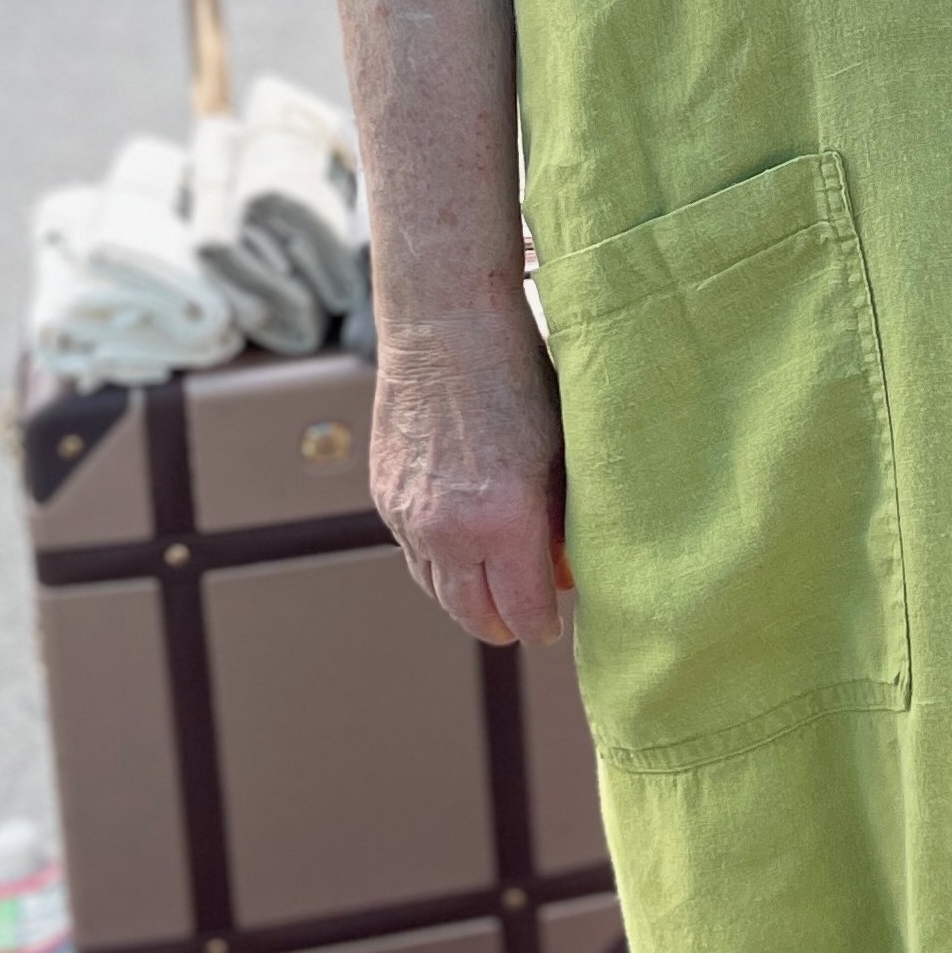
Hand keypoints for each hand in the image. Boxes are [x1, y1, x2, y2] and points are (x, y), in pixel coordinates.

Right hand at [371, 304, 573, 645]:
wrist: (446, 326)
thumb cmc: (517, 374)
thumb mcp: (561, 450)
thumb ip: (562, 519)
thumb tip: (564, 570)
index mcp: (505, 520)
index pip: (524, 612)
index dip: (543, 626)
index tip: (554, 626)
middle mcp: (451, 531)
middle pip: (473, 617)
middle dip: (502, 625)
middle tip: (523, 621)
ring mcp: (411, 517)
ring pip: (436, 591)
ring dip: (465, 599)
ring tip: (493, 592)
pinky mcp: (386, 497)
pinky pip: (412, 554)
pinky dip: (437, 563)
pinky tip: (460, 548)